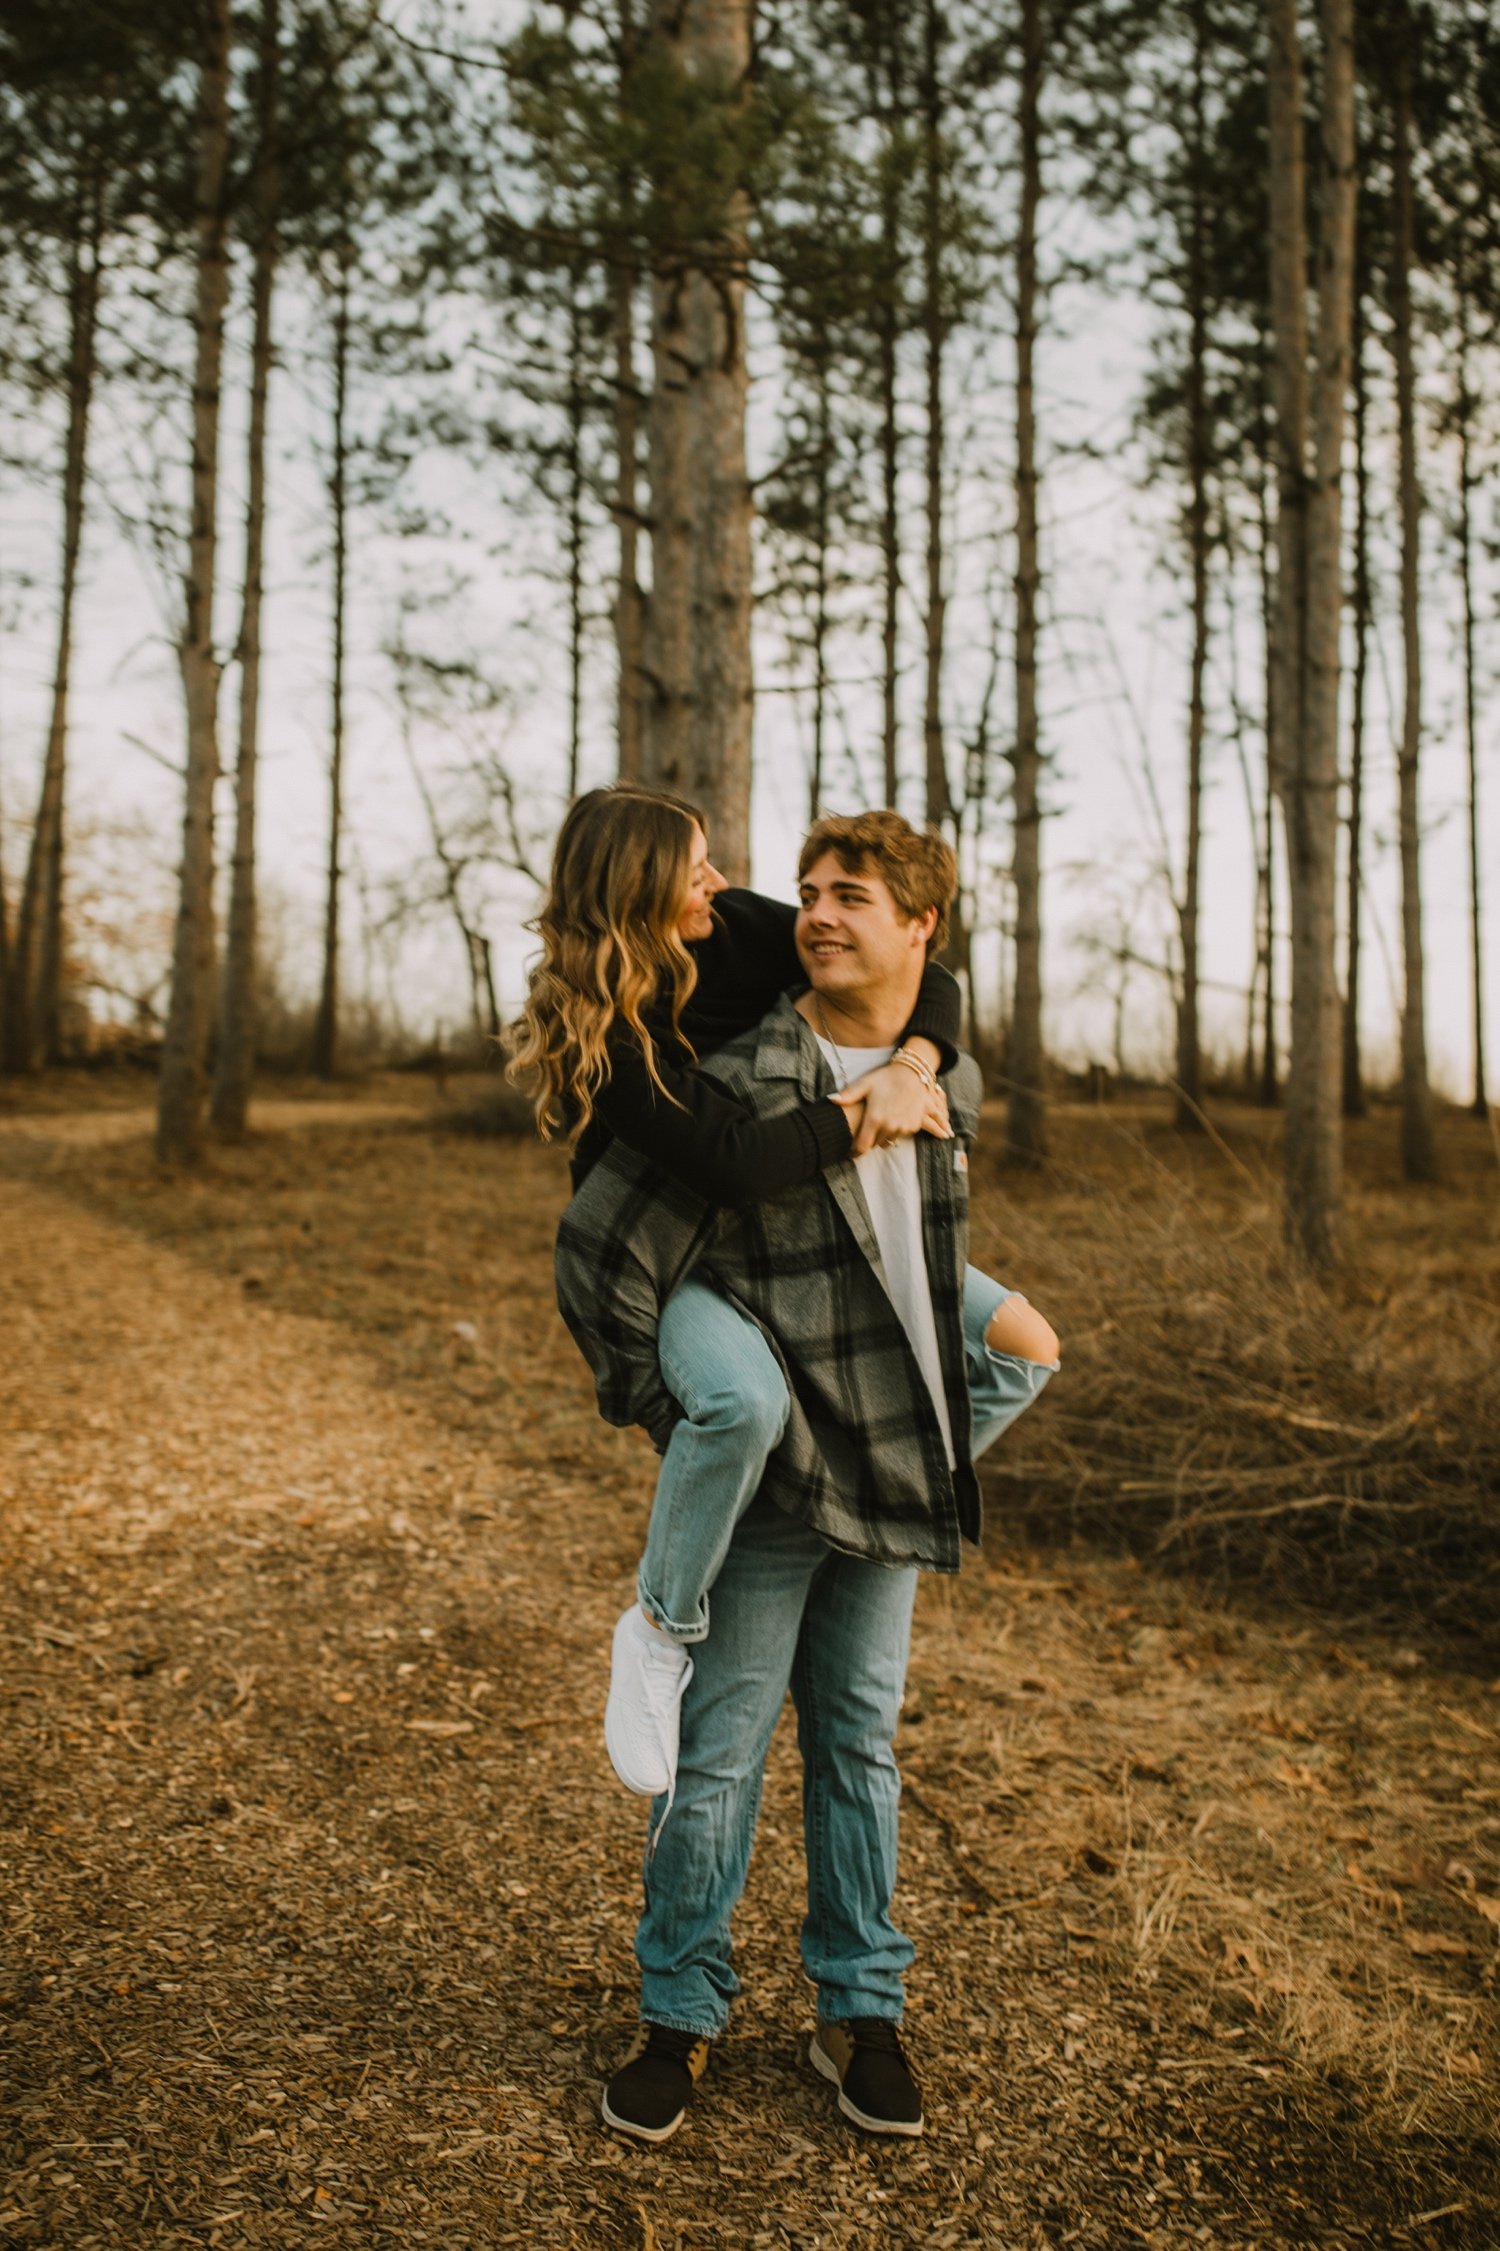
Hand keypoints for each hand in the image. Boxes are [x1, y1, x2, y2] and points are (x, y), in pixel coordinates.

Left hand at [830, 1059, 950, 1156]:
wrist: (913, 1073)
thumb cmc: (886, 1077)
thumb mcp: (865, 1084)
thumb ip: (848, 1095)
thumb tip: (830, 1100)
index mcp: (875, 1118)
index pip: (861, 1147)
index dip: (854, 1152)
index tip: (849, 1152)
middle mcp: (889, 1126)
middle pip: (873, 1145)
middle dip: (867, 1140)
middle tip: (863, 1131)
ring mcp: (903, 1128)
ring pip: (887, 1142)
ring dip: (881, 1136)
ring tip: (878, 1123)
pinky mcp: (913, 1127)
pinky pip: (899, 1135)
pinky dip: (895, 1131)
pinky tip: (892, 1118)